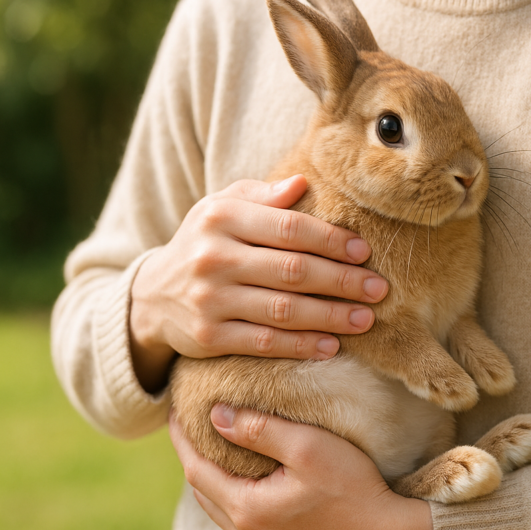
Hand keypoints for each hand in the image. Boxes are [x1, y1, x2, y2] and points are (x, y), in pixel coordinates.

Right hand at [130, 176, 388, 391]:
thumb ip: (261, 195)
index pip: (289, 228)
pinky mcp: (208, 337)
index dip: (331, 240)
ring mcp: (209, 299)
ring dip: (331, 316)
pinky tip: (331, 346)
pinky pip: (265, 342)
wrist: (152, 295)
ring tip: (365, 319)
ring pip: (284, 310)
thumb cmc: (205, 243)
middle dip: (342, 281)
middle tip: (378, 289)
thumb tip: (302, 183)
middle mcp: (213, 257)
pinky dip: (301, 346)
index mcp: (221, 217)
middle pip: (293, 270)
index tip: (364, 252)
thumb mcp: (222, 208)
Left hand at [169, 405, 436, 529]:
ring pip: (228, 520)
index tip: (175, 413)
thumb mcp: (308, 445)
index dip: (182, 440)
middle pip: (207, 497)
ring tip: (224, 460)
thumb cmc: (354, 487)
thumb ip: (259, 428)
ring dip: (221, 489)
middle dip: (198, 463)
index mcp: (248, 511)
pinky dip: (246, 513)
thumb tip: (217, 415)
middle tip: (196, 433)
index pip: (196, 471)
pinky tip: (259, 496)